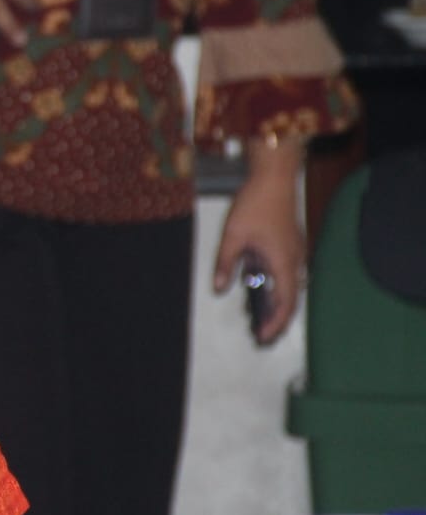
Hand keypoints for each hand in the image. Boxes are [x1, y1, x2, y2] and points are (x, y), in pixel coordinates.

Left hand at [213, 140, 305, 344]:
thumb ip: (225, 264)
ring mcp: (295, 251)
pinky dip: (277, 286)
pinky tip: (260, 287)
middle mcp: (294, 260)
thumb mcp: (232, 236)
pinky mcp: (291, 244)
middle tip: (262, 334)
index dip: (275, 322)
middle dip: (277, 318)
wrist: (274, 177)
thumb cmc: (256, 204)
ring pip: (290, 286)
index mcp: (283, 262)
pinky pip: (287, 272)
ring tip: (260, 316)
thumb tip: (218, 288)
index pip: (285, 302)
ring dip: (277, 303)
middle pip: (291, 298)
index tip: (263, 336)